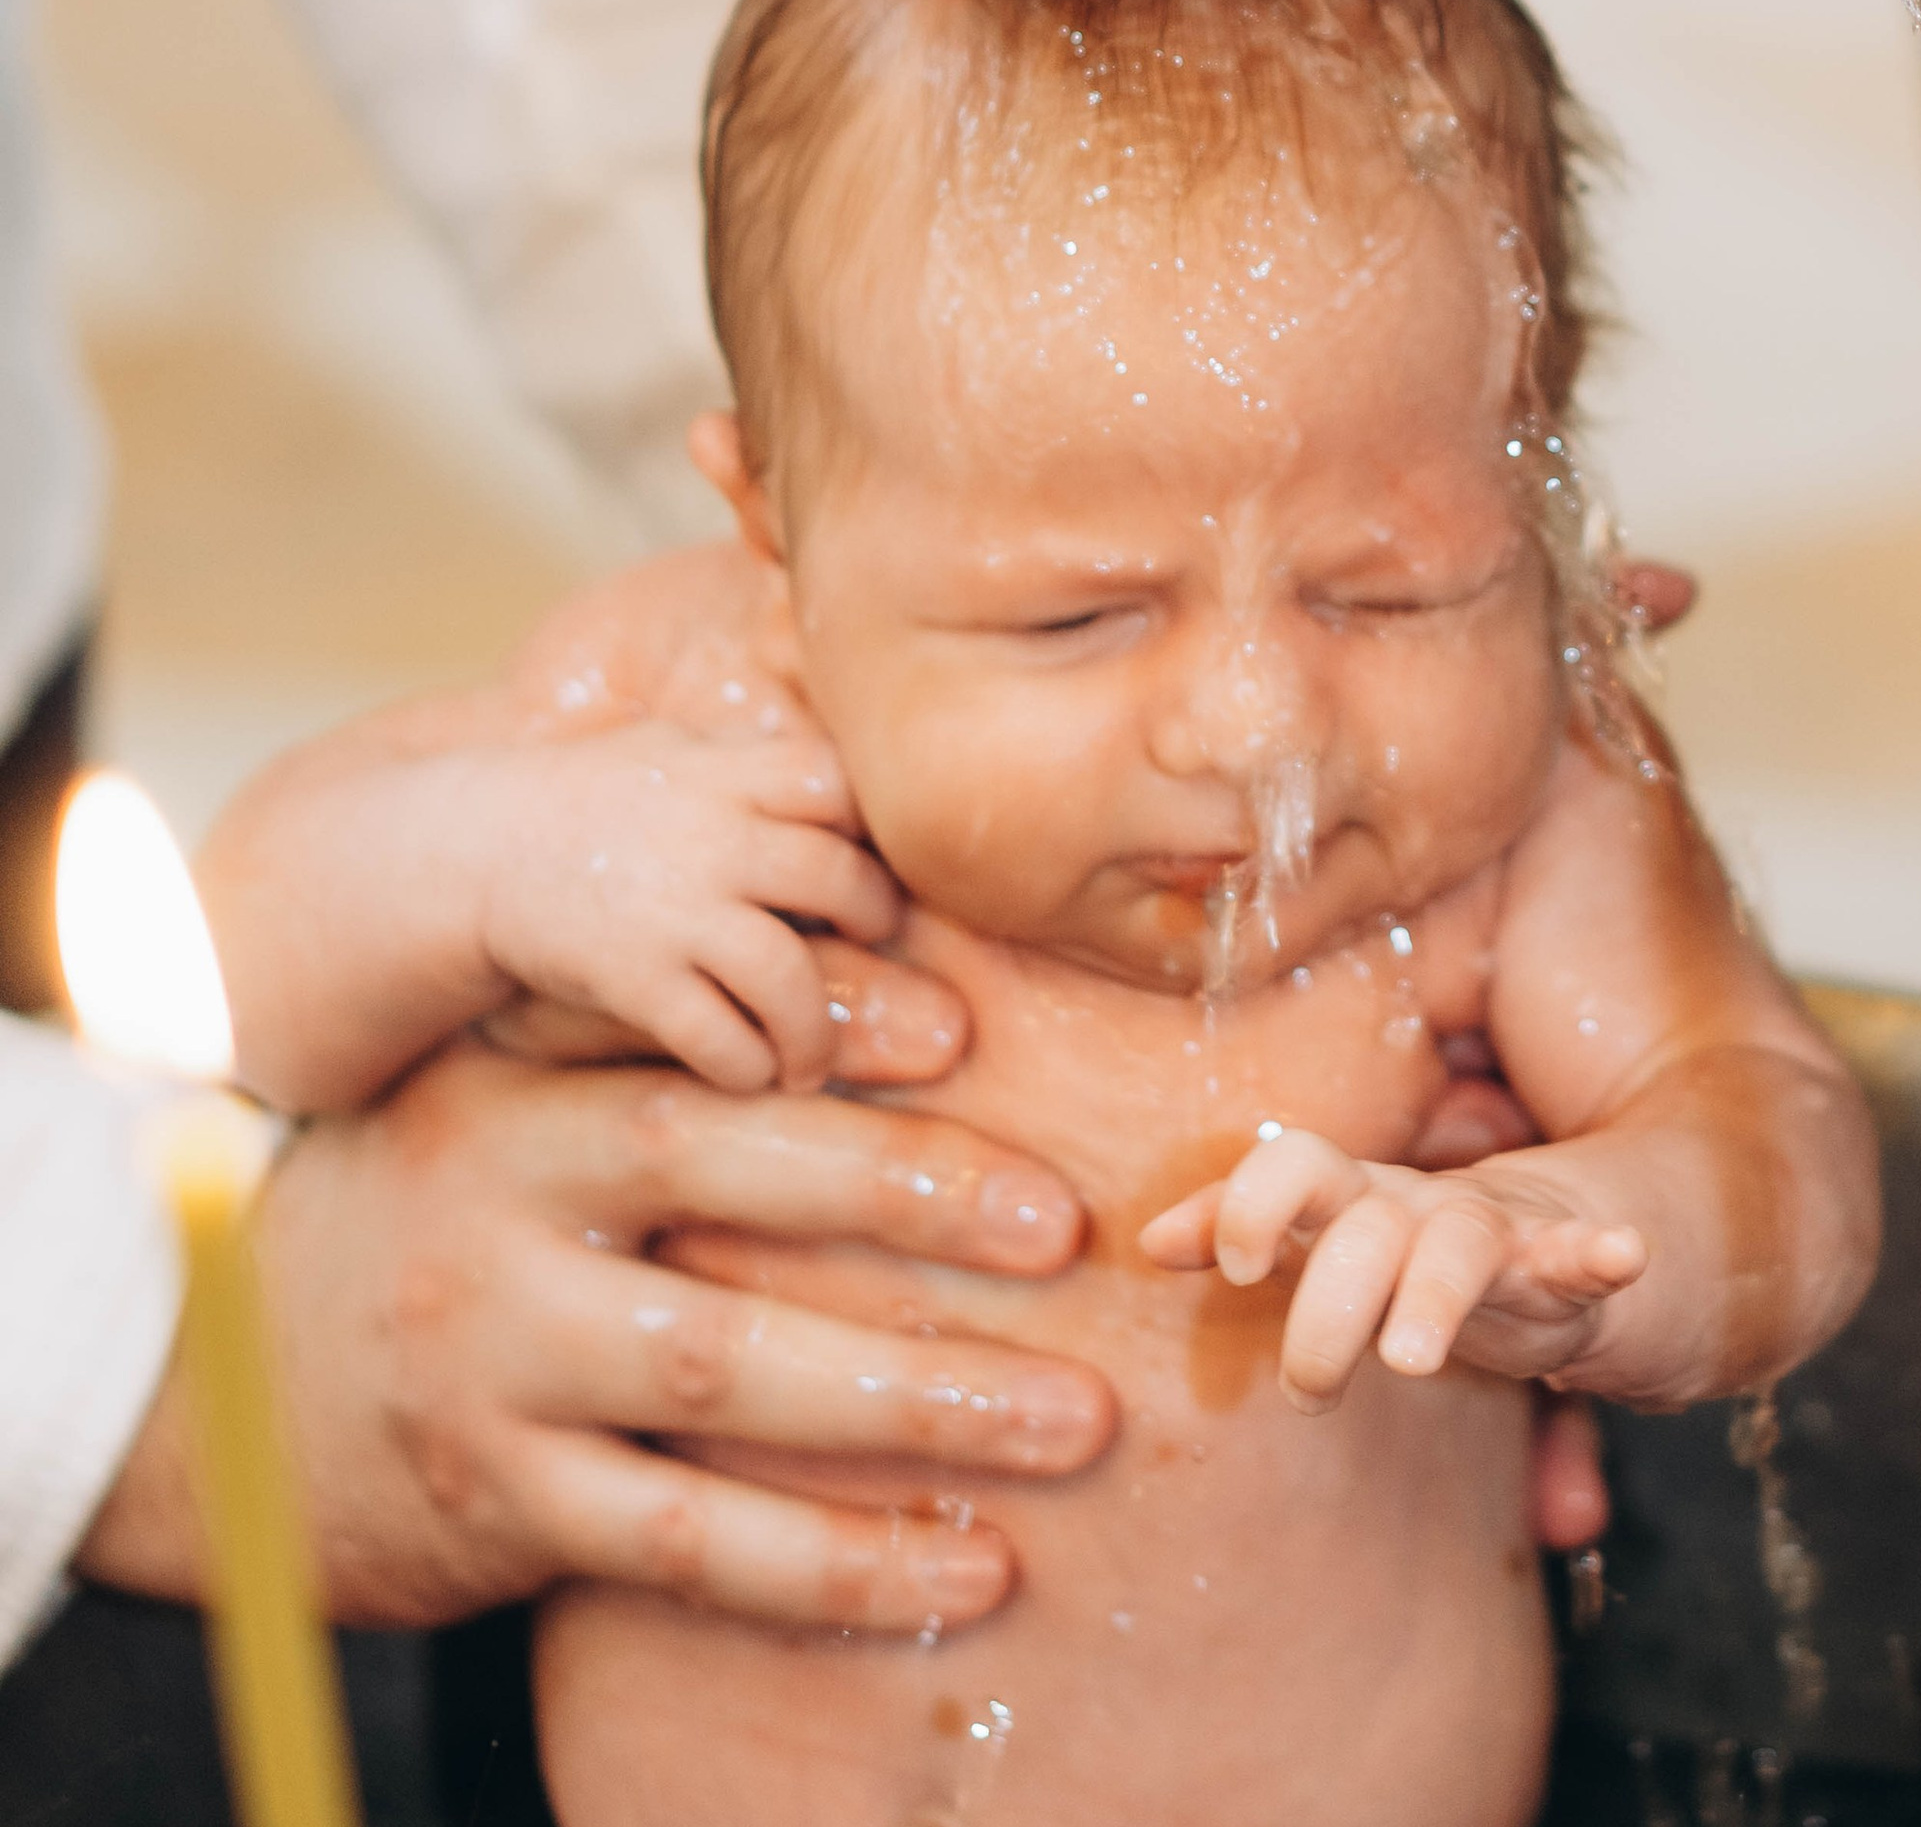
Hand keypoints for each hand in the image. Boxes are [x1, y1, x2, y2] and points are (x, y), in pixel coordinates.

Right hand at [77, 1038, 1112, 1632]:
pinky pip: (689, 1541)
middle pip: (722, 1180)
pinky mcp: (499, 1504)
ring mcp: (491, 1361)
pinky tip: (964, 1570)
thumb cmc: (431, 1216)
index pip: (688, 1034)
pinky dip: (836, 1564)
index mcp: (513, 1084)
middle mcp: (497, 1206)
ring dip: (915, 1403)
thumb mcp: (496, 1098)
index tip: (970, 1030)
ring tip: (1073, 1421)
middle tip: (1067, 1227)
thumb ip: (635, 1036)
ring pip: (724, 1370)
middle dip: (910, 1195)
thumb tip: (878, 976)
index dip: (827, 1026)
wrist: (222, 1394)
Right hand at [472, 722, 873, 1093]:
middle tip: (873, 945)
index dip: (872, 822)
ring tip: (811, 1056)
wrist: (473, 851)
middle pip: (837, 878)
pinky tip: (749, 1074)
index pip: (837, 783)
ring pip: (788, 976)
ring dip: (814, 1030)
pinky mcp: (633, 977)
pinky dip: (746, 1065)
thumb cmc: (585, 798)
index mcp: (725, 772)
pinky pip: (718, 1036)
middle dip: (872, 920)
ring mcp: (674, 910)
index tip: (874, 853)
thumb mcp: (669, 749)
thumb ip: (750, 760)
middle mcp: (711, 836)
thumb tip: (842, 776)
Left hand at [1140, 1127, 1647, 1415]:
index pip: (1300, 1164)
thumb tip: (1145, 1239)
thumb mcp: (1321, 1235)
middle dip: (1328, 1310)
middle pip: (1365, 1228)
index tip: (1233, 1269)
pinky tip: (1621, 1254)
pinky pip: (1583, 1257)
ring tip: (1408, 1358)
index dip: (1257, 1201)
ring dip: (1430, 1296)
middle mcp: (1418, 1203)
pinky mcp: (1561, 1272)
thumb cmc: (1399, 1245)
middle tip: (1306, 1396)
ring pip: (1459, 1245)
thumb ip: (1238, 1226)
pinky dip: (1602, 1253)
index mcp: (1356, 1195)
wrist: (1539, 1235)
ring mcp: (1493, 1232)